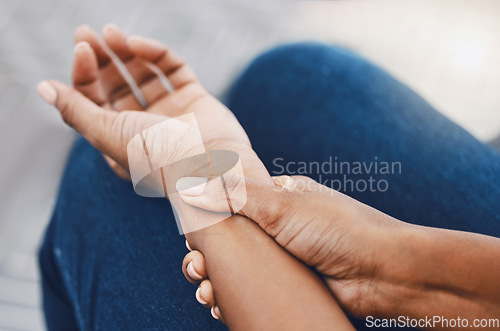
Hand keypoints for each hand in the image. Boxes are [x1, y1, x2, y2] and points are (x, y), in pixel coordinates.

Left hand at [38, 24, 269, 182]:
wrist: (213, 164)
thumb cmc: (158, 156)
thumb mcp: (107, 133)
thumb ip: (75, 108)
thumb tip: (42, 86)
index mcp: (120, 141)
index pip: (94, 102)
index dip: (84, 75)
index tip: (81, 50)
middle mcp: (144, 127)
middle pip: (116, 86)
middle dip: (100, 59)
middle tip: (85, 32)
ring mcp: (171, 112)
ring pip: (143, 75)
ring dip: (125, 52)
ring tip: (110, 31)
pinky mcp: (194, 98)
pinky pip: (173, 69)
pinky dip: (156, 54)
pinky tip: (137, 43)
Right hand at [180, 174, 408, 318]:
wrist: (385, 273)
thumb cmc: (340, 229)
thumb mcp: (284, 205)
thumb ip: (236, 195)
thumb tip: (191, 185)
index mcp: (278, 198)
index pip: (231, 203)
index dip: (206, 217)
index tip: (189, 233)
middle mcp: (278, 228)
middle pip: (229, 241)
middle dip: (205, 256)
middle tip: (197, 267)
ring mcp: (283, 258)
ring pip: (236, 269)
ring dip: (213, 280)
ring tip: (206, 290)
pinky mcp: (288, 286)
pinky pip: (252, 291)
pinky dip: (231, 299)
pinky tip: (219, 305)